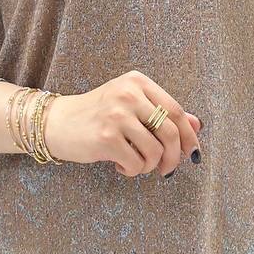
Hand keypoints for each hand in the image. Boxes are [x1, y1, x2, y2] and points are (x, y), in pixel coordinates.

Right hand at [43, 69, 201, 177]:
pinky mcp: (106, 137)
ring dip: (149, 166)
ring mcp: (116, 115)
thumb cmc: (98, 116)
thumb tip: (197, 126)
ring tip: (135, 164)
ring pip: (155, 151)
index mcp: (137, 82)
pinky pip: (136, 164)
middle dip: (174, 157)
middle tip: (167, 170)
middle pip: (171, 132)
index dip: (189, 136)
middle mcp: (128, 94)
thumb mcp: (131, 106)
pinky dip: (132, 171)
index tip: (192, 154)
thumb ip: (162, 113)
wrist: (57, 123)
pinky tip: (119, 165)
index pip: (175, 111)